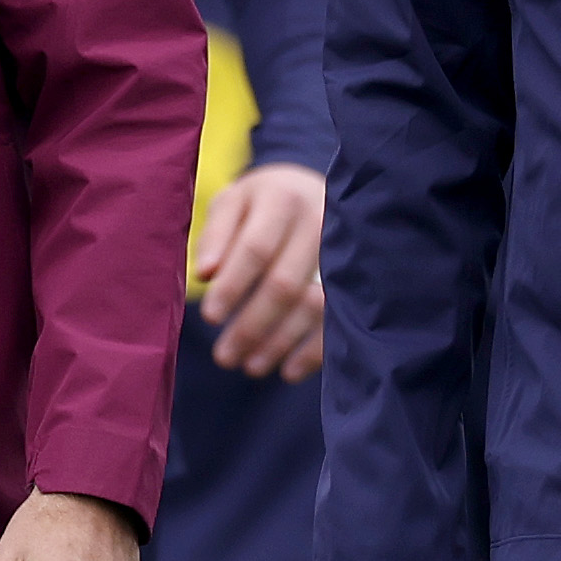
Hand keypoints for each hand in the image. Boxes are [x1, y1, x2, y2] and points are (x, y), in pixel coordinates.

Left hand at [192, 162, 329, 379]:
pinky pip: (336, 318)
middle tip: (224, 357)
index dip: (233, 286)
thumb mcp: (232, 202)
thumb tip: (205, 273)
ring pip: (312, 305)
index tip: (210, 317)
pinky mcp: (354, 276)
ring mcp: (342, 252)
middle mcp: (319, 222)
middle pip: (284, 283)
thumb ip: (216, 234)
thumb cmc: (260, 202)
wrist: (312, 188)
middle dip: (252, 325)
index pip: (256, 249)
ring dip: (281, 342)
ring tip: (250, 367)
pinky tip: (288, 371)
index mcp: (282, 199)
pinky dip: (314, 350)